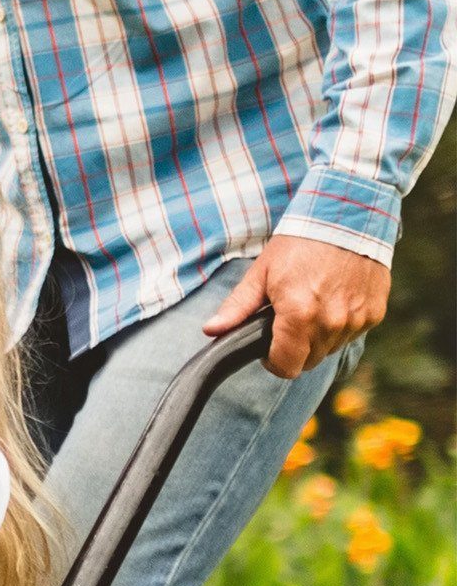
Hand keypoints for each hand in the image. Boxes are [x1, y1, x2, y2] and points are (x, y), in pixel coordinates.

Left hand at [204, 236, 390, 377]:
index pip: (287, 367)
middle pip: (309, 361)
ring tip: (310, 305)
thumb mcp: (261, 273)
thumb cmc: (299, 244)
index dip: (273, 362)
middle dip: (294, 349)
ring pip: (331, 349)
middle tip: (287, 322)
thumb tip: (211, 330)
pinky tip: (333, 300)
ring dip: (318, 338)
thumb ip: (238, 307)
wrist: (348, 218)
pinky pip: (352, 333)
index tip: (268, 348)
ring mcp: (357, 320)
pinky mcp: (375, 313)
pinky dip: (341, 325)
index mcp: (299, 316)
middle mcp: (331, 323)